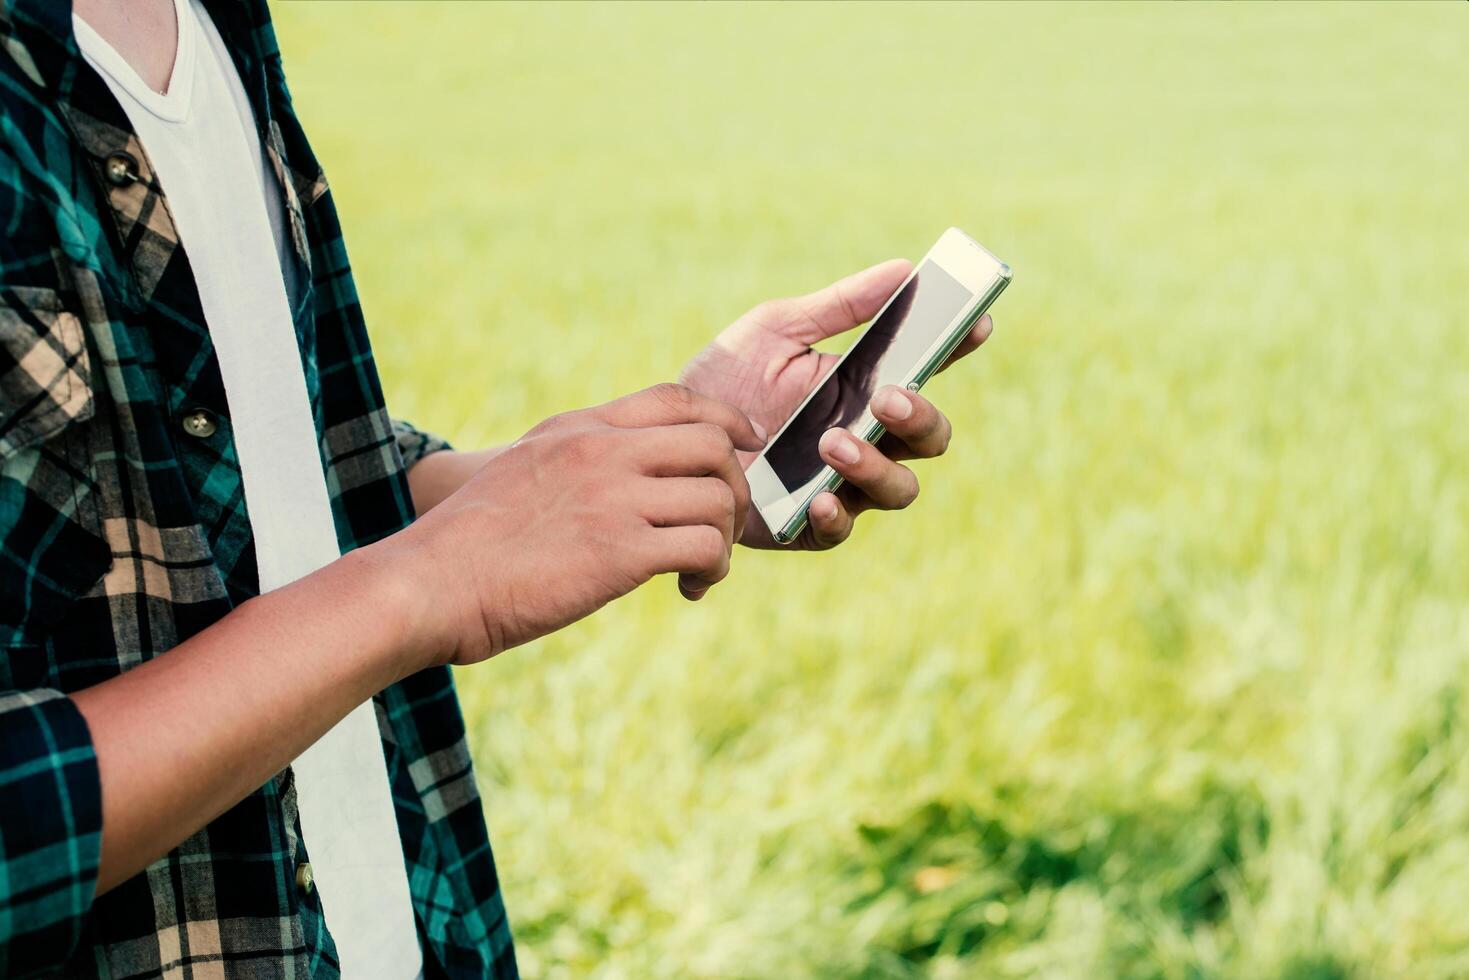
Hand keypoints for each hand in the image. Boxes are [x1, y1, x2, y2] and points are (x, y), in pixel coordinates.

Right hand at [394, 384, 764, 664]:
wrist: (430, 583)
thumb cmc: (469, 544)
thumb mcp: (523, 472)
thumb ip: (577, 464)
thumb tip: (626, 482)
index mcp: (578, 428)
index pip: (675, 398)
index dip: (726, 420)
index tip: (747, 445)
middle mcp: (601, 451)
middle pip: (713, 446)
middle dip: (734, 488)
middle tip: (718, 528)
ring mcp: (613, 497)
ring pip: (718, 499)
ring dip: (724, 540)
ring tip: (700, 570)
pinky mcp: (620, 551)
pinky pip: (704, 547)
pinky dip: (711, 570)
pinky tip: (686, 589)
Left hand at [679, 260, 994, 549]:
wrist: (662, 438)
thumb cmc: (725, 381)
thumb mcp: (774, 331)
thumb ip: (838, 306)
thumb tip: (905, 269)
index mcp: (867, 389)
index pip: (928, 371)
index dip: (958, 348)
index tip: (975, 323)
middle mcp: (868, 440)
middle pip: (929, 438)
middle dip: (921, 418)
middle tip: (889, 399)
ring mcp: (842, 486)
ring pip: (897, 489)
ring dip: (876, 467)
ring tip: (833, 443)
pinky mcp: (805, 527)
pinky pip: (838, 531)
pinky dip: (834, 516)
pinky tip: (816, 499)